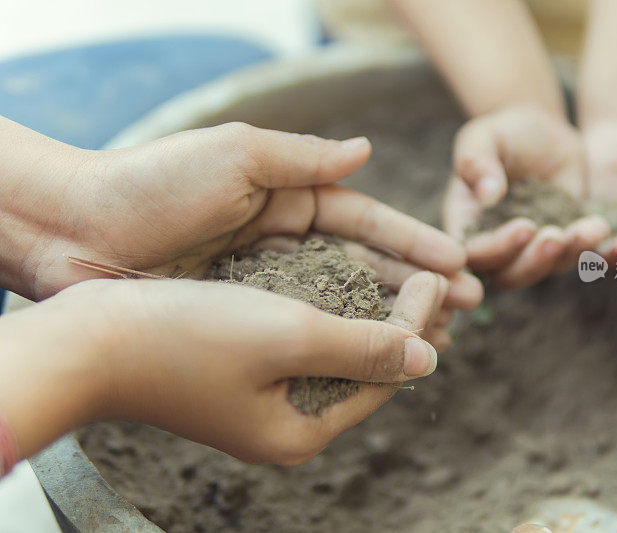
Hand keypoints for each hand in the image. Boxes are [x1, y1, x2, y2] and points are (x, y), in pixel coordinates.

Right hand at [0, 274, 444, 464]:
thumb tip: (430, 358)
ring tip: (396, 270)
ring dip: (364, 308)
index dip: (418, 323)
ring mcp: (260, 398)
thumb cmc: (190, 337)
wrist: (90, 339)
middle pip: (363, 366)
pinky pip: (298, 339)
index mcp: (303, 429)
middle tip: (432, 275)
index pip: (385, 375)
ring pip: (332, 348)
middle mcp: (285, 422)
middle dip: (399, 318)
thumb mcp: (290, 336)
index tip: (436, 275)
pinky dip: (323, 308)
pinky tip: (339, 276)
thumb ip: (364, 348)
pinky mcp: (238, 371)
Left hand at [17, 123, 481, 316]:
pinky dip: (339, 339)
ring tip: (435, 336)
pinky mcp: (241, 313)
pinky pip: (302, 327)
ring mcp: (264, 279)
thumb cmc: (154, 185)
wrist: (75, 232)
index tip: (458, 262)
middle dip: (415, 284)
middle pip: (363, 265)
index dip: (412, 242)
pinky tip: (371, 354)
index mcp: (286, 195)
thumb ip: (305, 160)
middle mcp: (281, 237)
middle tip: (466, 307)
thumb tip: (367, 152)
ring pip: (340, 300)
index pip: (365, 220)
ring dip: (388, 316)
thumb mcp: (236, 155)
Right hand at [444, 104, 609, 286]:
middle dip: (532, 262)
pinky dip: (585, 247)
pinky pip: (570, 257)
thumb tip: (487, 196)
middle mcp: (494, 244)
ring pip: (540, 271)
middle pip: (506, 275)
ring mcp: (527, 249)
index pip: (474, 253)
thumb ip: (476, 162)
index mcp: (467, 224)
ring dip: (564, 257)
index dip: (497, 249)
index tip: (525, 225)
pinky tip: (599, 226)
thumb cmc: (504, 131)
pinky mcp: (559, 244)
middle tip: (555, 236)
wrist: (543, 130)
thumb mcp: (484, 136)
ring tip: (587, 230)